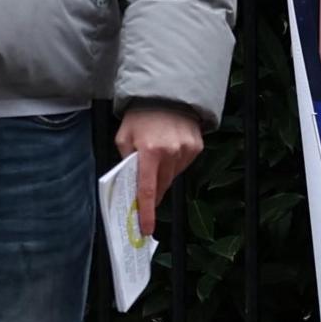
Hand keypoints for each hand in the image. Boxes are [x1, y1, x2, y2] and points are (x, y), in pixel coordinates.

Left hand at [117, 103, 205, 239]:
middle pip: (162, 186)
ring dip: (163, 174)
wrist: (166, 93)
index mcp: (149, 151)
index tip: (146, 228)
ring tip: (157, 156)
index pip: (147, 190)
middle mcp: (171, 153)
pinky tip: (169, 148)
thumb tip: (132, 184)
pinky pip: (183, 165)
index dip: (147, 212)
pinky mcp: (196, 147)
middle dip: (152, 191)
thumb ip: (127, 161)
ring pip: (173, 176)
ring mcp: (187, 150)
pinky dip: (174, 163)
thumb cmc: (141, 115)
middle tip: (145, 190)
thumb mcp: (124, 137)